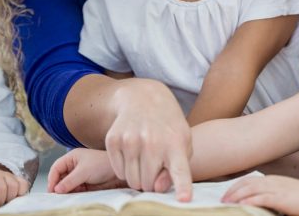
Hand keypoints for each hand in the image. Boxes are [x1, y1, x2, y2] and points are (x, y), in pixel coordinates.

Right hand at [48, 148, 124, 192]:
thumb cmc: (103, 164)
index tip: (51, 190)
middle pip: (60, 178)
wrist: (120, 172)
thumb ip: (69, 181)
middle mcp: (74, 166)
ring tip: (64, 198)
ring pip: (66, 185)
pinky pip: (74, 190)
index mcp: (72, 157)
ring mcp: (79, 175)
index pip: (56, 168)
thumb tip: (56, 190)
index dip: (52, 179)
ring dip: (65, 191)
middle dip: (57, 186)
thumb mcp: (84, 171)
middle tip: (56, 196)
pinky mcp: (85, 184)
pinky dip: (72, 194)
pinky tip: (72, 197)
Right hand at [105, 79, 192, 200]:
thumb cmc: (168, 127)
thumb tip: (157, 188)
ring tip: (144, 159)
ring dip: (137, 176)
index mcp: (175, 144)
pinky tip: (132, 152)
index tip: (185, 200)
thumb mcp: (182, 143)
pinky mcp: (113, 140)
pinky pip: (118, 171)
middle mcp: (152, 142)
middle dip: (150, 183)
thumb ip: (176, 169)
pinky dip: (125, 168)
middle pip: (148, 185)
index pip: (180, 170)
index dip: (183, 187)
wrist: (143, 99)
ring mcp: (130, 140)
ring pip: (131, 181)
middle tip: (154, 168)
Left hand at [222, 175, 298, 215]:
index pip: (249, 179)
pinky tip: (241, 204)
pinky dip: (250, 200)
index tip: (226, 192)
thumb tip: (261, 201)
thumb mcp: (285, 192)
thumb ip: (273, 195)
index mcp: (273, 179)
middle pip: (246, 183)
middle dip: (232, 190)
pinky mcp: (281, 198)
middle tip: (221, 198)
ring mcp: (276, 188)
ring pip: (250, 189)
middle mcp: (272, 181)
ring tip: (226, 202)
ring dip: (236, 195)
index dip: (236, 185)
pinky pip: (262, 198)